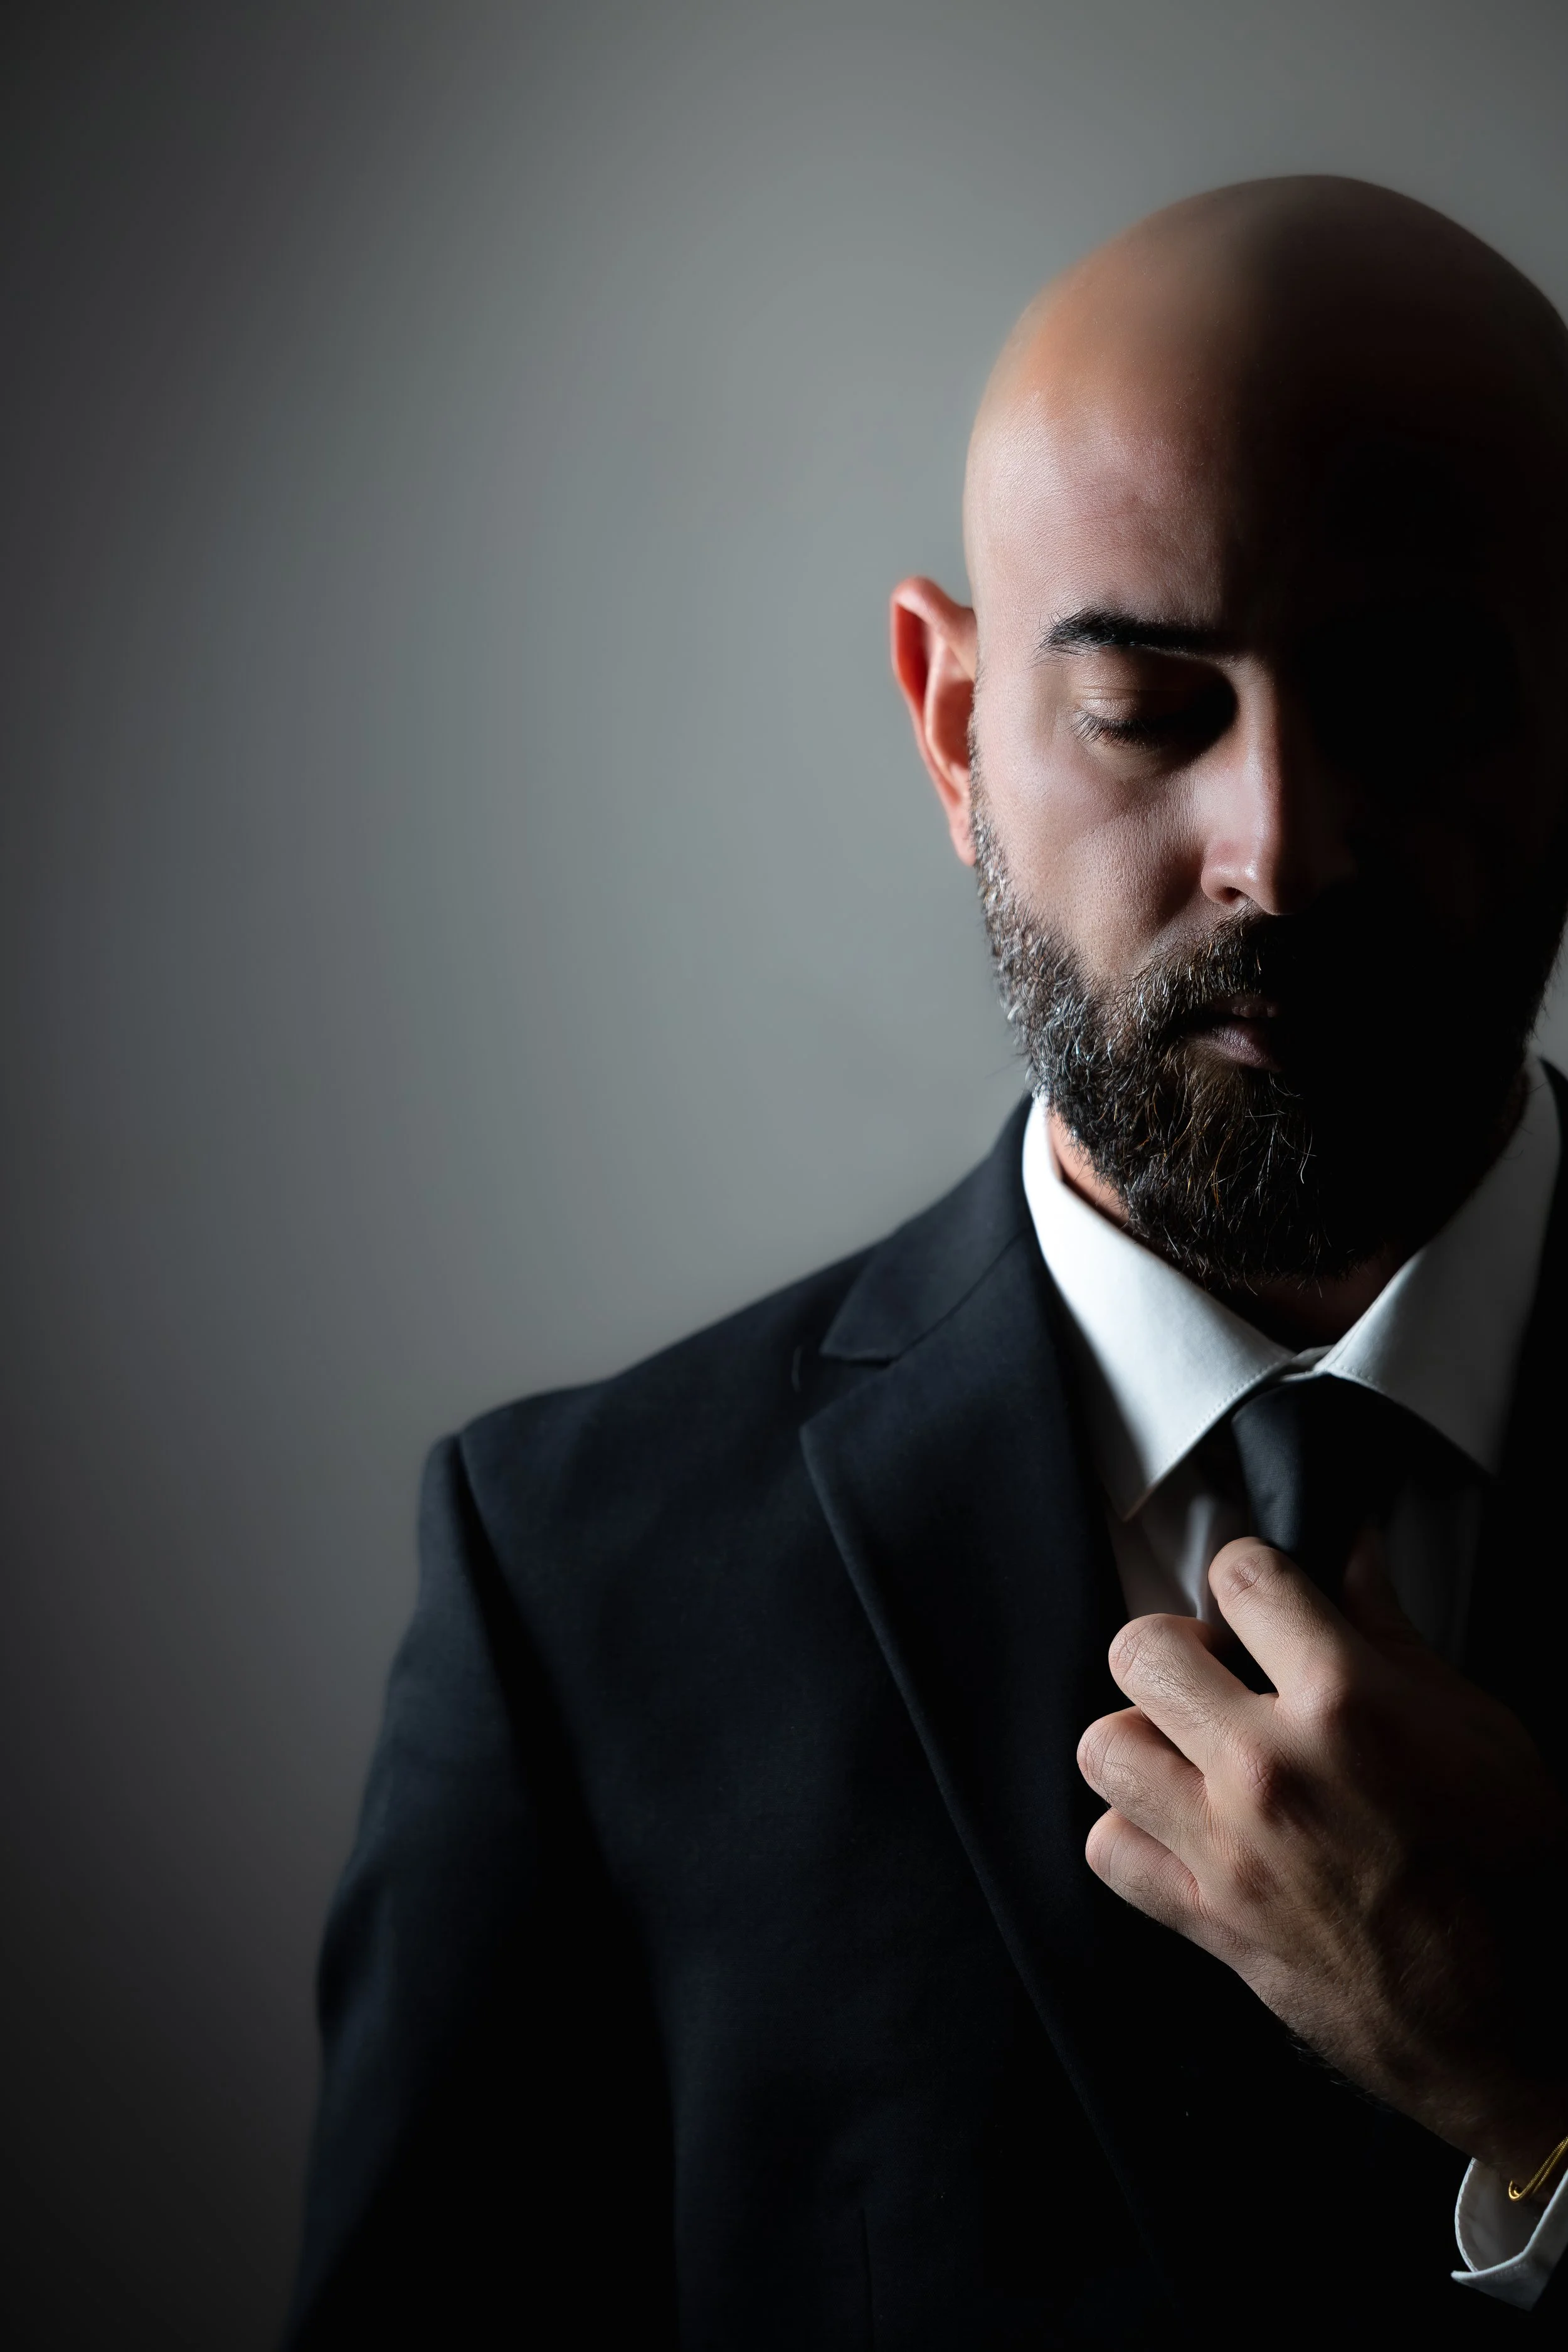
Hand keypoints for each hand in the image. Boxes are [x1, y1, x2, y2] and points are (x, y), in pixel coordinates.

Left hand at [1077, 1535, 1567, 2185]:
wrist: (1510, 2022)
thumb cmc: (1509, 1877)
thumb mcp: (1480, 1730)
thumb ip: (1397, 1635)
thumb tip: (1357, 1556)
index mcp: (1347, 1704)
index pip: (1241, 1576)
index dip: (1249, 1574)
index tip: (1258, 1597)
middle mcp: (1271, 1766)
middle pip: (1143, 1651)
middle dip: (1175, 1648)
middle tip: (1214, 1673)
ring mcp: (1228, 1845)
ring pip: (1106, 1746)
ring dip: (1142, 1739)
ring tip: (1187, 1748)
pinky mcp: (1207, 1918)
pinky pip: (1109, 1849)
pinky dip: (1134, 1834)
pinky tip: (1179, 1826)